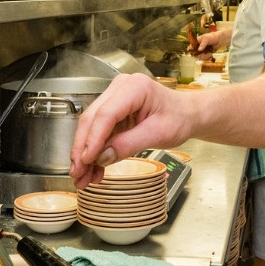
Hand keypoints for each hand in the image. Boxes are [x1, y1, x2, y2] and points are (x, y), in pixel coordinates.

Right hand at [68, 73, 199, 186]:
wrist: (187, 115)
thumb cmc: (179, 118)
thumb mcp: (159, 134)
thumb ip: (129, 144)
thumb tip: (102, 157)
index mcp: (135, 87)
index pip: (106, 114)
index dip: (93, 139)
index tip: (86, 160)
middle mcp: (120, 88)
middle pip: (93, 120)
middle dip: (83, 149)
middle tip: (77, 173)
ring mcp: (115, 99)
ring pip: (91, 128)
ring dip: (86, 154)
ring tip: (83, 177)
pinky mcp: (113, 112)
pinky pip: (99, 133)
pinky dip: (95, 153)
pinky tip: (94, 170)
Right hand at [191, 25, 231, 55]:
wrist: (220, 40)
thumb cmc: (212, 37)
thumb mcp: (206, 39)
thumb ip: (202, 44)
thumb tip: (199, 50)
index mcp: (196, 42)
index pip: (190, 47)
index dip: (191, 51)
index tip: (196, 53)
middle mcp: (198, 47)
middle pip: (195, 54)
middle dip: (200, 56)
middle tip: (205, 54)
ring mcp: (202, 51)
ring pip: (200, 57)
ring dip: (205, 57)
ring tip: (209, 54)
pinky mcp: (206, 54)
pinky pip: (204, 59)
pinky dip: (207, 58)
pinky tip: (211, 56)